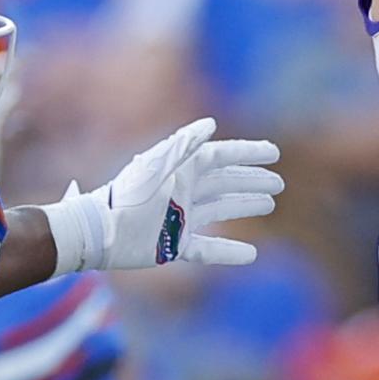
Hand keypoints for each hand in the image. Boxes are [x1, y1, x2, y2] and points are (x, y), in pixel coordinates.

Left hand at [41, 118, 284, 274]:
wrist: (99, 232)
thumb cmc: (126, 195)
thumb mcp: (156, 164)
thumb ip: (183, 144)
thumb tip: (211, 124)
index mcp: (180, 170)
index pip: (221, 157)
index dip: (247, 154)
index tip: (274, 154)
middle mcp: (182, 192)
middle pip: (224, 183)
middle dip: (251, 181)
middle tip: (279, 185)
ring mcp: (180, 220)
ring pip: (220, 210)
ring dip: (244, 206)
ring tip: (269, 205)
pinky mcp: (174, 246)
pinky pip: (208, 249)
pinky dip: (229, 252)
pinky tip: (251, 255)